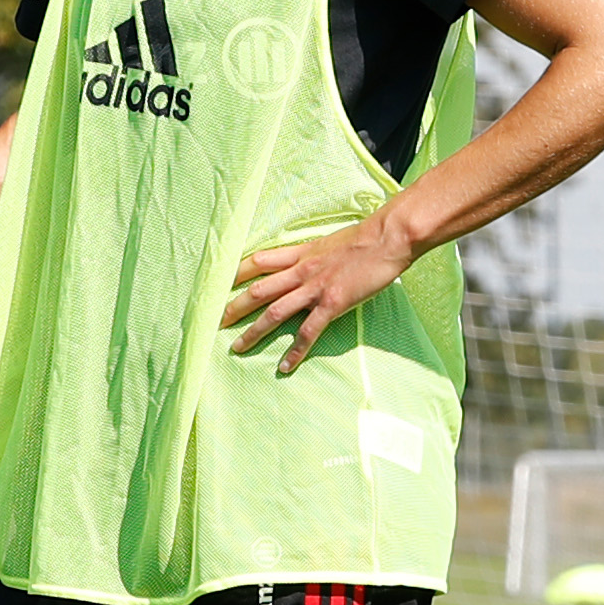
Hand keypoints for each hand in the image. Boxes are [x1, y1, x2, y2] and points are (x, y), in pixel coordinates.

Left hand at [224, 214, 417, 372]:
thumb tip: (310, 263)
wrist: (387, 237)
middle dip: (234, 307)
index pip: (259, 260)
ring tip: (237, 348)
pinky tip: (284, 367)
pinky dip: (295, 351)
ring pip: (275, 312)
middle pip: (258, 290)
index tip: (219, 283)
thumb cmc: (366, 238)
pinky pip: (308, 331)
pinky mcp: (332, 303)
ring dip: (254, 332)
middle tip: (216, 322)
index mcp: (301, 253)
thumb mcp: (331, 242)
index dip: (236, 272)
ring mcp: (315, 287)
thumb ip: (315, 255)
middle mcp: (302, 270)